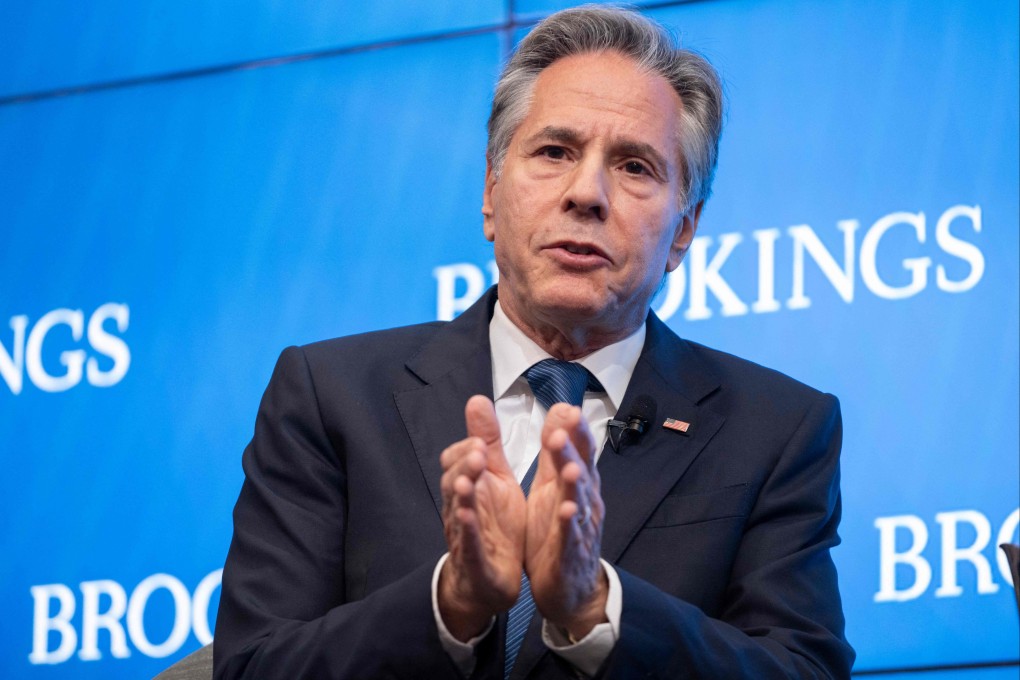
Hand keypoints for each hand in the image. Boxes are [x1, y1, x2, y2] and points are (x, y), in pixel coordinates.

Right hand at [438, 395, 526, 639]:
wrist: (489, 581)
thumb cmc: (494, 525)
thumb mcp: (497, 478)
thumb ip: (488, 442)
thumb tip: (477, 399)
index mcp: (470, 486)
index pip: (457, 462)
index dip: (467, 450)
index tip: (482, 441)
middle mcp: (461, 507)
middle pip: (454, 483)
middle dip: (465, 466)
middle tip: (479, 452)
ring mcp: (465, 535)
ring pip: (458, 512)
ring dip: (462, 496)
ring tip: (468, 480)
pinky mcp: (475, 560)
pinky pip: (468, 545)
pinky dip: (467, 532)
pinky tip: (470, 519)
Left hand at [525, 404, 608, 638]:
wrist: (568, 585)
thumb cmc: (559, 528)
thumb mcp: (553, 485)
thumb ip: (556, 449)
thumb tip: (562, 408)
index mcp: (577, 484)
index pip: (580, 452)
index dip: (576, 431)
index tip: (569, 408)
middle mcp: (584, 502)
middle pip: (581, 472)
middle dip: (572, 451)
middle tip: (562, 430)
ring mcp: (579, 528)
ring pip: (579, 503)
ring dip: (575, 485)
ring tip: (570, 467)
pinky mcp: (569, 554)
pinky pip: (570, 538)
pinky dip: (569, 525)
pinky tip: (567, 512)